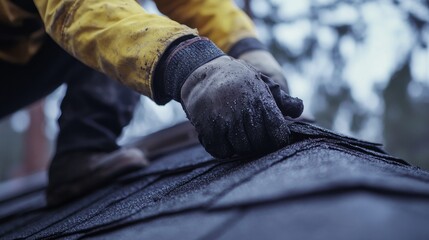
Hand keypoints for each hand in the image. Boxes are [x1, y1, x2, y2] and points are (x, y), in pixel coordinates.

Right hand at [180, 56, 302, 158]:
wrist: (204, 71)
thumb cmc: (238, 80)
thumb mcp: (263, 83)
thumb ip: (282, 100)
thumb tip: (300, 111)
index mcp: (261, 101)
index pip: (277, 133)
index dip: (277, 140)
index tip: (272, 138)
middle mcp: (243, 111)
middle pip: (259, 145)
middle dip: (258, 144)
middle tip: (252, 137)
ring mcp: (225, 120)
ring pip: (241, 149)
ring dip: (241, 146)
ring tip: (238, 135)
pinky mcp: (208, 128)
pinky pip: (222, 151)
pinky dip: (224, 149)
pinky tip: (224, 138)